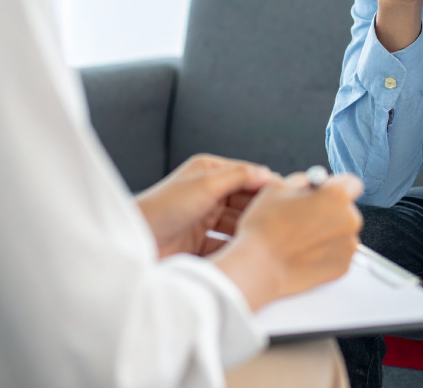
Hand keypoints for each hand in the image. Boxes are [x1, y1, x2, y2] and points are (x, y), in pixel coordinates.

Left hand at [136, 155, 273, 257]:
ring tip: (266, 236)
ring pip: (237, 222)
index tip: (286, 194)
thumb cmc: (165, 206)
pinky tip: (247, 251)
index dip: (266, 183)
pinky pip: (226, 244)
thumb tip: (267, 173)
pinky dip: (235, 247)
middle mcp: (207, 193)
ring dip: (249, 228)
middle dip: (259, 208)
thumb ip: (239, 176)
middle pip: (243, 199)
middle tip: (280, 219)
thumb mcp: (205, 184)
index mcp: (208, 171)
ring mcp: (204, 219)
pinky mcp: (200, 244)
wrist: (136, 242)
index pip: (246, 174)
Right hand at [211, 173, 363, 310]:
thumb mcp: (278, 187)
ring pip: (343, 231)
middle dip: (331, 210)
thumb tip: (309, 182)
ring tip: (301, 238)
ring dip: (329, 231)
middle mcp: (349, 220)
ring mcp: (348, 246)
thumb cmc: (266, 227)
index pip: (352, 182)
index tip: (323, 192)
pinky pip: (339, 252)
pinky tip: (305, 252)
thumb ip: (302, 180)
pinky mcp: (343, 267)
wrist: (259, 266)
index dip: (335, 185)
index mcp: (337, 196)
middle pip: (347, 208)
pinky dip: (327, 251)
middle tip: (305, 216)